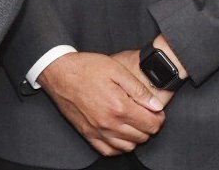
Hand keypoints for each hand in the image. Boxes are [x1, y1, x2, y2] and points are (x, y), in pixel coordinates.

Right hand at [37, 51, 164, 154]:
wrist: (59, 73)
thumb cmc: (87, 68)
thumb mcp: (117, 70)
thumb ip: (139, 89)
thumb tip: (156, 105)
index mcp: (119, 106)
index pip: (151, 124)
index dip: (159, 118)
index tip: (156, 111)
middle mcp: (109, 123)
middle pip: (142, 137)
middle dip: (149, 126)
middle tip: (146, 114)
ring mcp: (97, 131)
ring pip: (128, 147)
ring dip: (135, 137)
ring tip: (133, 122)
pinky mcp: (87, 134)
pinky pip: (108, 151)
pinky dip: (118, 146)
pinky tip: (119, 134)